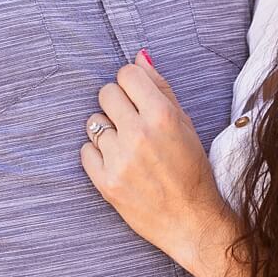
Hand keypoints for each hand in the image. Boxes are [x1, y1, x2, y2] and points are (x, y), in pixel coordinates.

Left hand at [81, 53, 233, 271]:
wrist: (191, 221)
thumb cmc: (192, 170)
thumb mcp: (185, 124)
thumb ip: (160, 88)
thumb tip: (139, 55)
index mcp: (162, 116)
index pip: (127, 74)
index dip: (131, 83)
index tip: (137, 97)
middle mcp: (139, 134)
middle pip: (106, 94)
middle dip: (117, 103)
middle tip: (132, 122)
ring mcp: (119, 159)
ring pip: (93, 122)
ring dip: (107, 130)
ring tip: (127, 146)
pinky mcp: (105, 182)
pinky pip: (85, 150)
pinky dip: (98, 154)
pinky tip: (117, 163)